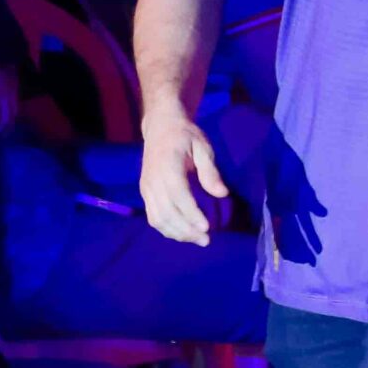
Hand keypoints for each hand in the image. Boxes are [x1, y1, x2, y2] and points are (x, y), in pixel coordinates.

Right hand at [139, 108, 225, 245]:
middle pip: (167, 212)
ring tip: (197, 240)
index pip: (178, 195)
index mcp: (167, 166)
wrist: (160, 127)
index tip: (206, 227)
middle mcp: (153, 179)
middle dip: (186, 230)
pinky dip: (166, 229)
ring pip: (157, 218)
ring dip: (177, 233)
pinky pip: (153, 216)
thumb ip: (210, 170)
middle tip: (207, 240)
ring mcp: (146, 188)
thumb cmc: (186, 136)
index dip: (191, 213)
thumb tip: (223, 194)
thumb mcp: (203, 146)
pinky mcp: (145, 193)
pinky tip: (182, 234)